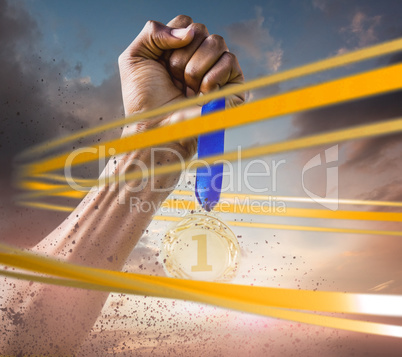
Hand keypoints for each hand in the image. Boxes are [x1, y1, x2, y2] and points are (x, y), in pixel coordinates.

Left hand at [118, 15, 244, 157]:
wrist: (156, 129)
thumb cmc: (144, 100)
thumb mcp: (134, 58)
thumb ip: (153, 31)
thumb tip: (191, 31)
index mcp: (179, 50)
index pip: (186, 23)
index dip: (171, 41)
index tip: (162, 65)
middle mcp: (200, 58)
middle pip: (200, 30)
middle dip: (181, 57)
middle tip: (173, 80)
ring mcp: (217, 71)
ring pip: (216, 42)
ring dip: (195, 68)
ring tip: (187, 89)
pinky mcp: (233, 86)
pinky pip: (230, 61)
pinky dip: (211, 79)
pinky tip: (202, 95)